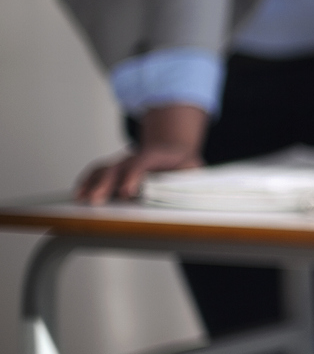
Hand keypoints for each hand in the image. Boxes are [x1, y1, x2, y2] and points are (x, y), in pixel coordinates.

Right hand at [75, 104, 208, 201]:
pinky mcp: (114, 170)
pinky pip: (97, 173)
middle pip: (119, 167)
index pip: (144, 160)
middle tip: (97, 200)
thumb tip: (184, 192)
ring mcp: (123, 162)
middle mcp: (137, 157)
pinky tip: (79, 194)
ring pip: (105, 170)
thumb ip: (190, 178)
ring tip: (83, 200)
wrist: (175, 153)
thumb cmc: (184, 166)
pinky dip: (86, 182)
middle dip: (107, 183)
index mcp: (160, 155)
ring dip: (93, 184)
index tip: (127, 192)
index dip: (134, 175)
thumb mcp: (195, 169)